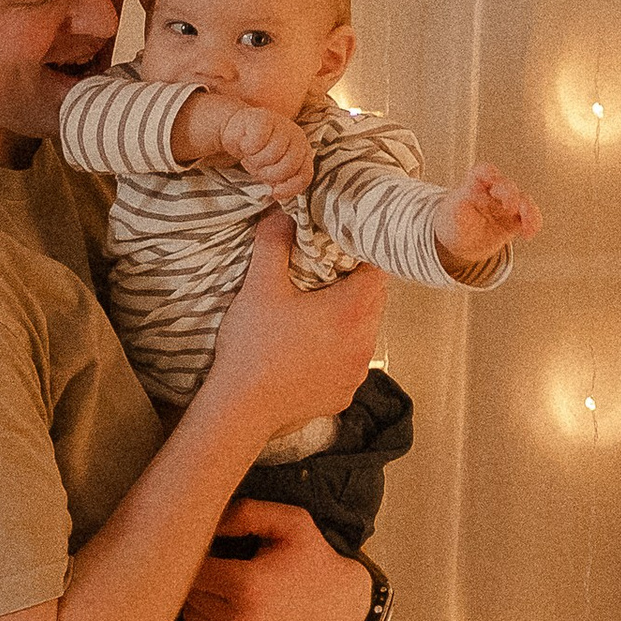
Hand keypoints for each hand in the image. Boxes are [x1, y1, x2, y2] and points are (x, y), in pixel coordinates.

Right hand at [178, 93, 314, 201]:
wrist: (239, 130)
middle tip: (258, 168)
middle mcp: (297, 136)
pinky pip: (258, 142)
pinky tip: (245, 144)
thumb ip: (282, 182)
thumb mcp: (272, 172)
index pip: (304, 175)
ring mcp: (283, 125)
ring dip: (256, 160)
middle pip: (289, 166)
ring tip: (251, 155)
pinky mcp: (265, 118)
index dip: (290, 188)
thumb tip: (278, 192)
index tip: (275, 193)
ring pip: (272, 154)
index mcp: (303, 152)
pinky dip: (248, 148)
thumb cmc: (258, 153)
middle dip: (269, 173)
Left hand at [179, 500, 374, 620]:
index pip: (194, 568)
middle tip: (226, 570)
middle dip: (202, 580)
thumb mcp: (291, 522)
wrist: (346, 612)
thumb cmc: (316, 563)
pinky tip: (237, 613)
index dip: (201, 555)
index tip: (219, 551)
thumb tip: (206, 524)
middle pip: (191, 595)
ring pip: (194, 619)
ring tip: (231, 592)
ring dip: (204, 603)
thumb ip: (245, 513)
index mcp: (247, 585)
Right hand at [201, 210, 385, 448]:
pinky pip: (349, 361)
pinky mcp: (344, 393)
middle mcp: (364, 342)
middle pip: (374, 301)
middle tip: (323, 275)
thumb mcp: (260, 286)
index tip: (339, 247)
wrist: (243, 408)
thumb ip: (274, 242)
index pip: (377, 269)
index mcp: (353, 310)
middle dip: (353, 285)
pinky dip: (337, 350)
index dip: (360, 254)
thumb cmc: (253, 347)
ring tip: (314, 312)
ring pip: (363, 332)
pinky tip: (309, 347)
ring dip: (346, 319)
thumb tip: (282, 212)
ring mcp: (357, 371)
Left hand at [438, 159, 540, 270]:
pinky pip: (528, 218)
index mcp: (476, 184)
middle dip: (510, 194)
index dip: (489, 173)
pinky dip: (532, 223)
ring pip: (523, 200)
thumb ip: (459, 210)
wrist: (463, 243)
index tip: (492, 178)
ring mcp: (507, 205)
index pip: (484, 172)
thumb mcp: (452, 217)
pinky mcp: (516, 220)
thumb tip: (462, 204)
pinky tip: (528, 233)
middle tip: (509, 206)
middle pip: (506, 186)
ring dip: (527, 209)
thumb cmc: (455, 223)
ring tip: (527, 222)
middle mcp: (494, 192)